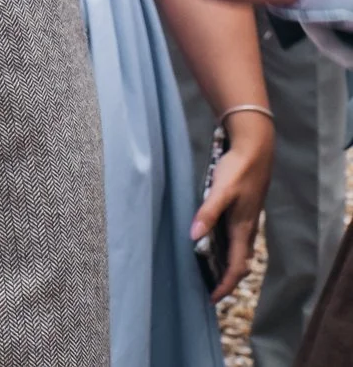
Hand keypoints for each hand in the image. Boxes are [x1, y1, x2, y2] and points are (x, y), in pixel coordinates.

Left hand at [194, 112, 273, 300]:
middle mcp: (246, 229)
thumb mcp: (220, 191)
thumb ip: (207, 213)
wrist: (254, 149)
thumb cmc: (238, 171)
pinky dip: (223, 249)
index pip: (237, 267)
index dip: (225, 285)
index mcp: (243, 229)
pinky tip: (208, 244)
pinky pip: (234, 239)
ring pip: (237, 251)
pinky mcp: (242, 211)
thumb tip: (194, 237)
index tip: (211, 299)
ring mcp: (245, 220)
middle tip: (206, 290)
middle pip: (239, 263)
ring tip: (206, 273)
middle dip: (225, 280)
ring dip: (224, 265)